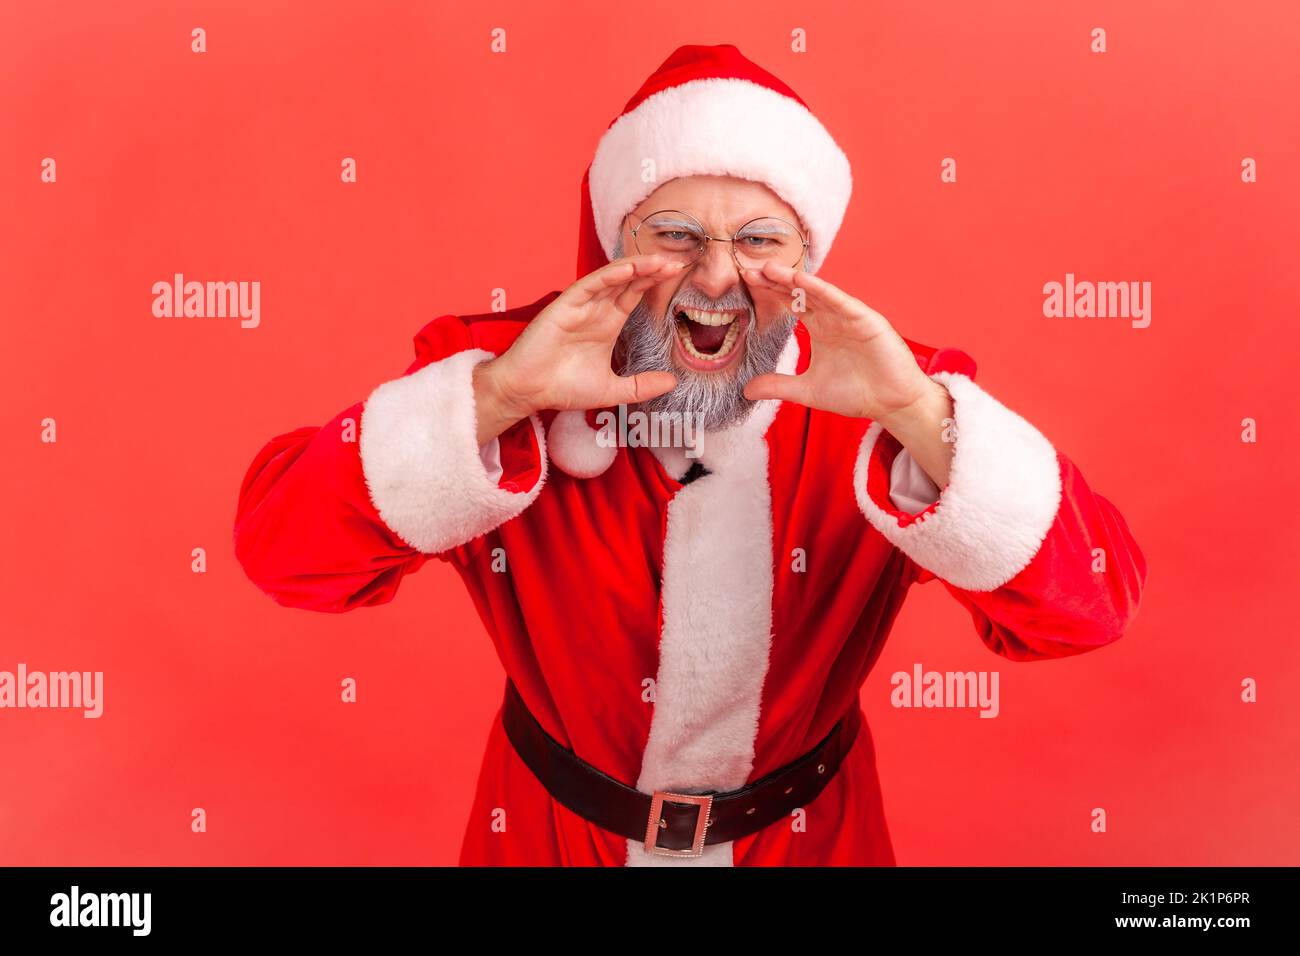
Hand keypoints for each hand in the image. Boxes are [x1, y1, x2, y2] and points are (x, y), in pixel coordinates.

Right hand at [473, 254, 685, 444]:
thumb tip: (673, 382)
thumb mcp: (612, 391)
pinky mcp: (565, 305)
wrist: (529, 391)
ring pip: (613, 278)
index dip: (655, 283)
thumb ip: (642, 386)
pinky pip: (590, 284)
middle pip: (629, 282)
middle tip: (679, 262)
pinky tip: (629, 268)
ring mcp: (581, 305)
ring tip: (660, 261)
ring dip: (636, 268)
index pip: (636, 295)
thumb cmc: (563, 388)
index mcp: (608, 323)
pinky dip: (610, 275)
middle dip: (653, 271)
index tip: (680, 276)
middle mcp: (596, 310)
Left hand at [741, 261, 954, 485]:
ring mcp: (849, 316)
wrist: (892, 404)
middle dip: (774, 281)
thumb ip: (778, 386)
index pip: (789, 303)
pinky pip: (840, 301)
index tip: (743, 283)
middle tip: (747, 270)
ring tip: (768, 268)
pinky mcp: (866, 320)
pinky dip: (820, 290)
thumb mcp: (808, 390)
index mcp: (820, 327)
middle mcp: (833, 317)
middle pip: (798, 293)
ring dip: (792, 279)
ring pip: (816, 292)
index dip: (768, 292)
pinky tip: (801, 280)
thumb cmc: (857, 393)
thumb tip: (745, 390)